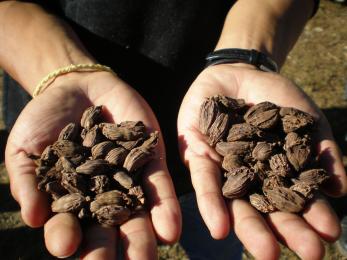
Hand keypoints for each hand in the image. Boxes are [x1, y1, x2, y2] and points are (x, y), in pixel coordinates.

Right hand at [5, 71, 180, 258]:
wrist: (77, 87)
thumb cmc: (43, 121)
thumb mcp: (25, 149)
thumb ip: (28, 182)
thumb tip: (33, 218)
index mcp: (70, 202)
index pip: (68, 228)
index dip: (66, 238)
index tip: (66, 246)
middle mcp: (101, 197)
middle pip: (107, 231)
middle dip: (111, 251)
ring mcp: (128, 180)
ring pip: (136, 215)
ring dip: (142, 238)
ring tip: (145, 258)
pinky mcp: (149, 161)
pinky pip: (159, 187)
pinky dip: (164, 207)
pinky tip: (170, 229)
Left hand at [177, 64, 346, 259]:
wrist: (242, 72)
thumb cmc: (277, 98)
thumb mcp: (305, 120)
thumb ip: (322, 151)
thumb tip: (341, 190)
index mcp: (275, 174)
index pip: (295, 199)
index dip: (312, 216)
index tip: (329, 234)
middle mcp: (249, 178)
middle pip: (267, 209)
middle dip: (285, 231)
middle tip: (308, 254)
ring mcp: (224, 170)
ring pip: (236, 203)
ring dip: (250, 228)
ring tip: (267, 251)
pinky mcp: (198, 157)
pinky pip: (205, 181)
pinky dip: (212, 203)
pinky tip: (220, 227)